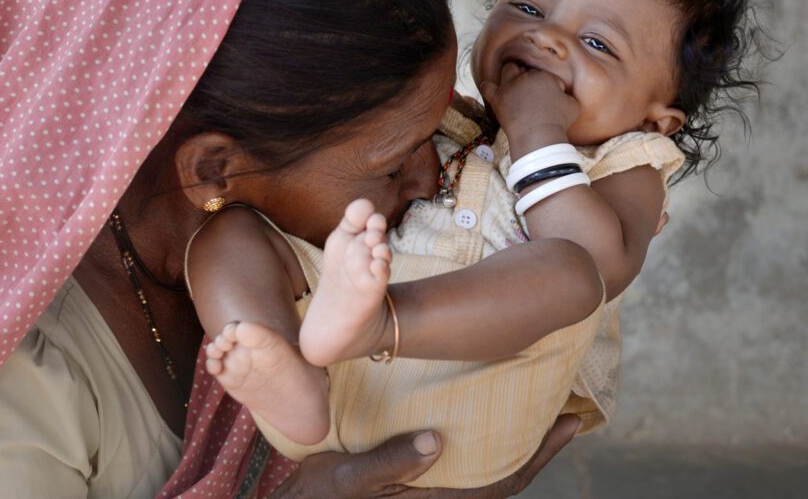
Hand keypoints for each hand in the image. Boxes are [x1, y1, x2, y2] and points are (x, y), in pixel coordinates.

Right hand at [271, 414, 581, 497]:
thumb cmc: (319, 495)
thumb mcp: (348, 478)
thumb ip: (389, 464)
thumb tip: (434, 442)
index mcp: (433, 497)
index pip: (503, 477)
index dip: (541, 453)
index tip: (572, 421)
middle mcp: (440, 493)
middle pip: (505, 469)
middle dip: (538, 442)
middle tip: (566, 404)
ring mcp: (430, 486)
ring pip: (486, 463)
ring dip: (514, 437)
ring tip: (533, 403)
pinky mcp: (415, 478)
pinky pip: (464, 460)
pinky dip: (483, 438)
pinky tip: (481, 413)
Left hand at [479, 63, 578, 148]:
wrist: (539, 135)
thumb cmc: (559, 122)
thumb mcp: (573, 105)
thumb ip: (566, 95)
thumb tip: (562, 94)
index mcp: (545, 76)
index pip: (548, 76)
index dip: (551, 87)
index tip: (552, 100)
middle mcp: (526, 77)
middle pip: (527, 69)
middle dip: (530, 77)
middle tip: (532, 91)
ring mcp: (510, 87)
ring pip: (508, 69)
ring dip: (512, 74)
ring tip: (515, 85)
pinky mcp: (498, 98)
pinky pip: (487, 87)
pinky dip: (488, 87)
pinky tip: (492, 90)